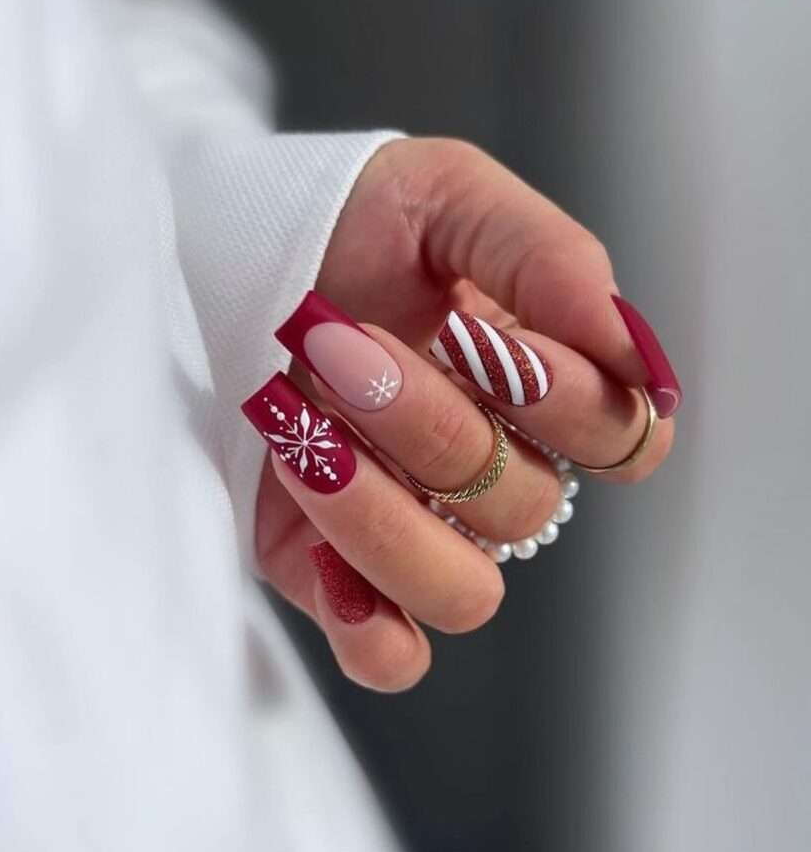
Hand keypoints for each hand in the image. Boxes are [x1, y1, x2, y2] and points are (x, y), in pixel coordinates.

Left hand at [253, 138, 678, 691]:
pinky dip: (369, 627)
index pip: (627, 442)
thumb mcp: (448, 196)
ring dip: (384, 513)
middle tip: (342, 346)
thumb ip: (548, 257)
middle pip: (524, 510)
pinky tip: (317, 547)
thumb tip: (633, 352)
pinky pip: (389, 655)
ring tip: (300, 421)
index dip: (573, 406)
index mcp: (537, 388)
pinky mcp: (332, 573)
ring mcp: (413, 527)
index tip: (482, 339)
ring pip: (464, 592)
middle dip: (433, 425)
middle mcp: (488, 471)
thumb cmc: (344, 217)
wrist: (217, 244)